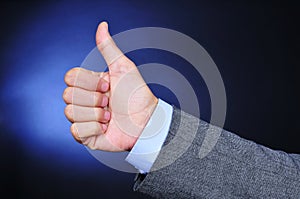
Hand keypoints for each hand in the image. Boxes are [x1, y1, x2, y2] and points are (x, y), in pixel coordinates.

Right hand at [63, 22, 157, 151]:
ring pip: (70, 112)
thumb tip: (102, 26)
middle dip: (93, 99)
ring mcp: (84, 118)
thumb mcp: (123, 67)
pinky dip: (93, 128)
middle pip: (67, 95)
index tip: (108, 85)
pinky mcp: (86, 136)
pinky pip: (76, 131)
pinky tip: (105, 128)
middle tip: (109, 102)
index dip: (88, 82)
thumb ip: (108, 48)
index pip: (70, 77)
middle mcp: (84, 100)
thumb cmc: (136, 95)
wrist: (146, 121)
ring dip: (95, 114)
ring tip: (109, 117)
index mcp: (90, 84)